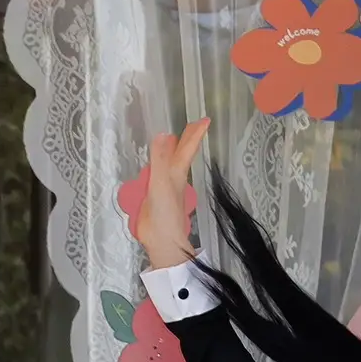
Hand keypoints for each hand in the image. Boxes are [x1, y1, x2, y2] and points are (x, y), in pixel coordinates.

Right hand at [136, 119, 209, 269]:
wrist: (162, 241)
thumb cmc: (165, 213)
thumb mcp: (161, 183)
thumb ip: (160, 159)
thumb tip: (163, 134)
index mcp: (177, 173)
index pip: (187, 149)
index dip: (195, 134)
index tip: (205, 120)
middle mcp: (174, 178)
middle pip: (181, 154)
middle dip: (187, 139)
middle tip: (193, 124)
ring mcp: (165, 188)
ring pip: (171, 164)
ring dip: (173, 151)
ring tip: (173, 139)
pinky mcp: (155, 197)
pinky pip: (159, 175)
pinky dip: (159, 165)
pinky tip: (156, 166)